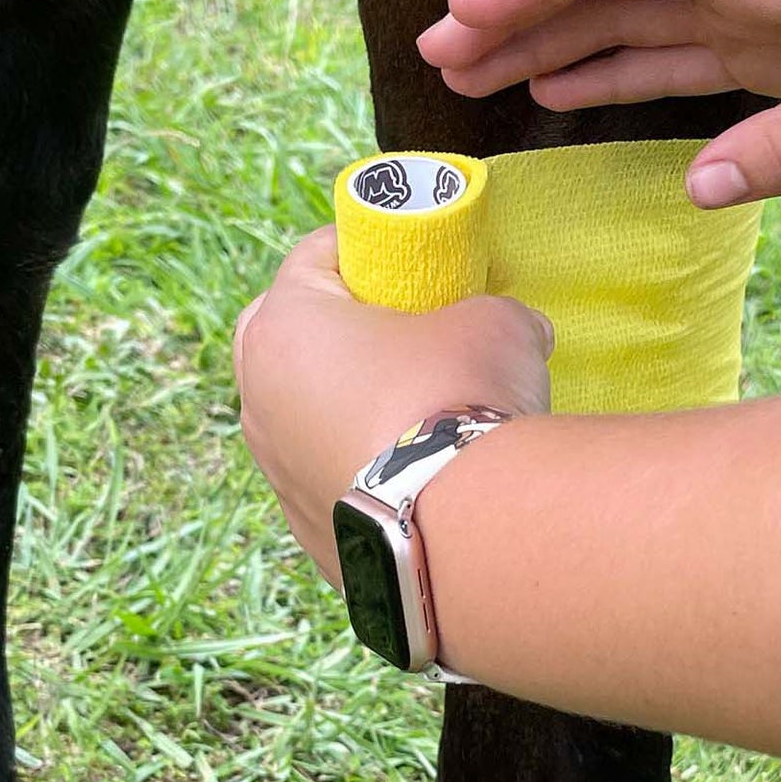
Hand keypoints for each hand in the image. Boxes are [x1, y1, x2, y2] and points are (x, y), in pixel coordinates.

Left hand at [234, 226, 552, 582]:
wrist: (467, 532)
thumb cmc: (464, 401)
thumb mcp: (495, 324)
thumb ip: (494, 311)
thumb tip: (520, 327)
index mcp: (285, 325)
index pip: (317, 256)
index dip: (370, 249)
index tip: (411, 261)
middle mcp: (259, 397)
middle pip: (289, 335)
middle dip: (340, 326)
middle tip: (404, 331)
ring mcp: (276, 472)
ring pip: (303, 414)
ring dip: (348, 403)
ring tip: (416, 411)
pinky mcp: (308, 530)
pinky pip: (331, 477)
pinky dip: (364, 468)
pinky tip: (419, 474)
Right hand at [417, 0, 780, 205]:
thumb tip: (698, 190)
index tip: (464, 11)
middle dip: (521, 12)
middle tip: (437, 55)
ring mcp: (758, 4)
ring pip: (636, 18)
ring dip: (557, 44)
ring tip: (476, 80)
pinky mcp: (776, 41)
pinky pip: (677, 52)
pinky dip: (617, 70)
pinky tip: (566, 94)